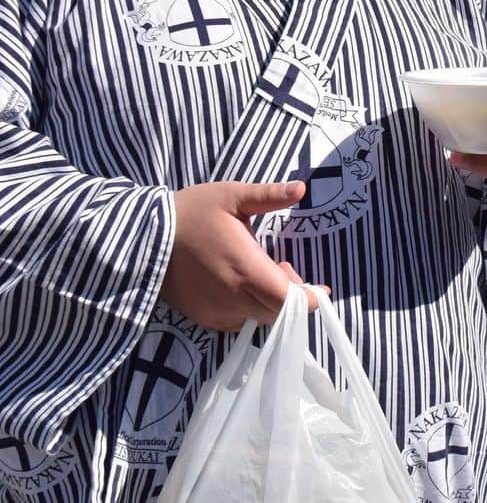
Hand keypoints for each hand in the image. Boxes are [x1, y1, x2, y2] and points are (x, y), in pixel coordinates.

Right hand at [162, 181, 327, 330]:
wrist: (141, 239)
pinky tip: (244, 283)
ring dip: (271, 302)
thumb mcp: (232, 196)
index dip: (309, 298)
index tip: (321, 288)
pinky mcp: (202, 316)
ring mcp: (216, 311)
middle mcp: (233, 297)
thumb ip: (268, 195)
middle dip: (292, 297)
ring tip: (264, 270)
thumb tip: (301, 189)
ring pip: (258, 319)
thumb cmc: (191, 212)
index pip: (288, 300)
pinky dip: (250, 308)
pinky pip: (237, 321)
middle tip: (286, 267)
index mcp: (245, 269)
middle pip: (277, 313)